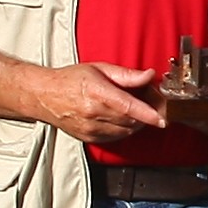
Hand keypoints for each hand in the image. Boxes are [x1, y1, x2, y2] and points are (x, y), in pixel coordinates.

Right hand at [30, 60, 169, 146]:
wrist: (44, 95)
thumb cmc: (70, 80)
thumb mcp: (100, 69)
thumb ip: (127, 75)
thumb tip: (148, 75)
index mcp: (97, 92)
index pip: (128, 106)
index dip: (148, 114)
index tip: (162, 118)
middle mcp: (93, 113)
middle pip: (131, 120)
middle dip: (145, 113)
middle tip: (148, 101)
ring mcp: (90, 128)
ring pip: (126, 131)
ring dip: (136, 122)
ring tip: (131, 108)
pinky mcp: (89, 138)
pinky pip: (116, 137)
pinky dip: (124, 129)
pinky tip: (120, 117)